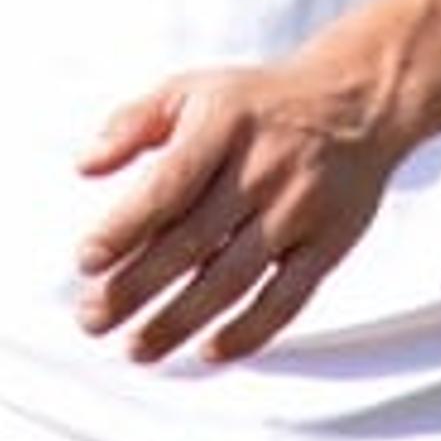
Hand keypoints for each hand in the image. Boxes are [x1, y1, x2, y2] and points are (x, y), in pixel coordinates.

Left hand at [71, 59, 410, 364]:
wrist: (357, 100)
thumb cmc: (256, 103)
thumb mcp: (192, 89)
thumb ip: (131, 123)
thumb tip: (83, 166)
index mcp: (224, 124)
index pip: (168, 185)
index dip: (125, 227)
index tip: (85, 261)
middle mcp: (263, 167)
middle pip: (192, 241)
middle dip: (135, 287)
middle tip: (91, 319)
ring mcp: (299, 209)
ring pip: (232, 278)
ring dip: (178, 321)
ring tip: (134, 348)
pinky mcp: (329, 244)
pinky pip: (286, 299)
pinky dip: (247, 332)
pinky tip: (207, 351)